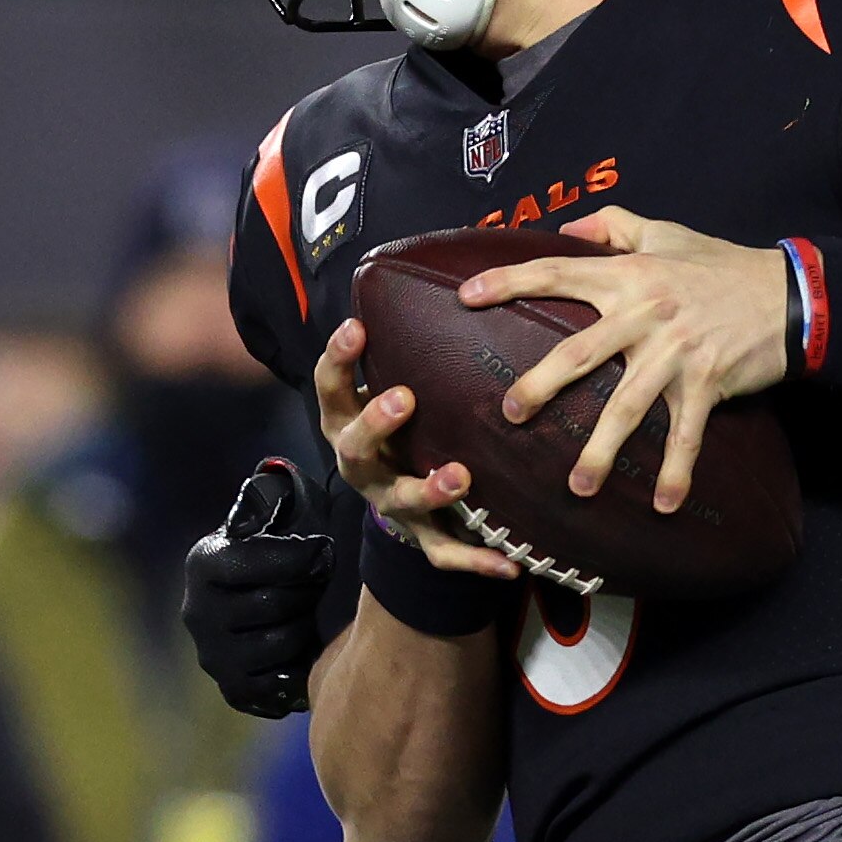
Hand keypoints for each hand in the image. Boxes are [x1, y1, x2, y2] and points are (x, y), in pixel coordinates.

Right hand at [181, 460, 333, 716]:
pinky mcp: (232, 688)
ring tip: (308, 615)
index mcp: (206, 562)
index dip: (302, 557)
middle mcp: (197, 611)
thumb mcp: (270, 525)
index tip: (326, 550)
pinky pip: (276, 682)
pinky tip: (304, 650)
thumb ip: (269, 501)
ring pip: (280, 644)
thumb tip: (274, 470)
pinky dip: (297, 667)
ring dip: (305, 628)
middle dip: (306, 593)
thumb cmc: (279, 558)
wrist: (265, 612)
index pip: (258, 560)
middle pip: (274, 605)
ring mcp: (212, 654)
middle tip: (319, 585)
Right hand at [314, 316, 515, 578]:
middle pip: (354, 447)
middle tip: (404, 398)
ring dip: (427, 488)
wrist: (402, 493)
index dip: (338, 359)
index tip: (357, 328)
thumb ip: (411, 346)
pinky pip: (447, 553)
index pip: (330, 387)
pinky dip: (477, 561)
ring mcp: (391, 501)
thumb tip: (458, 276)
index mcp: (349, 420)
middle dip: (376, 422)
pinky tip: (510, 564)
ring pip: (400, 500)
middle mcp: (363, 463)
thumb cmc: (406, 421)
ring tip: (459, 477)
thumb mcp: (395, 382)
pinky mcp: (424, 536)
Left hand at [452, 205, 789, 512]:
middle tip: (510, 414)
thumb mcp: (668, 232)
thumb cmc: (724, 265)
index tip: (466, 298)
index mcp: (629, 275)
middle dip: (539, 386)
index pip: (557, 273)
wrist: (788, 295)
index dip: (509, 282)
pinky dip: (676, 471)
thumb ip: (615, 224)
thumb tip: (569, 226)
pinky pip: (685, 434)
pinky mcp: (706, 383)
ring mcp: (675, 353)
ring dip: (601, 450)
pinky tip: (664, 504)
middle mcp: (645, 314)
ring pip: (626, 406)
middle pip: (578, 353)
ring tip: (577, 486)